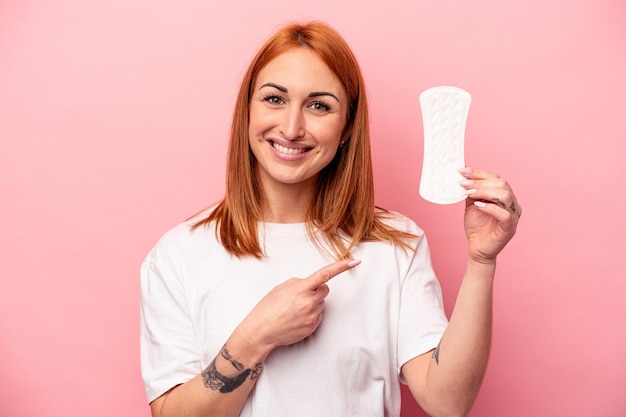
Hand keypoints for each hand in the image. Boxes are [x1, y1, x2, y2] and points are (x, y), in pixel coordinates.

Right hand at [238, 259, 360, 351]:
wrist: (261, 331)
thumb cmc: (268, 308)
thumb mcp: (282, 288)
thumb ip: (300, 283)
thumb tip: (312, 284)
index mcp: (300, 289)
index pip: (325, 274)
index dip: (341, 267)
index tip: (354, 261)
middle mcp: (309, 302)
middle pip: (325, 290)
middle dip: (316, 290)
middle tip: (301, 295)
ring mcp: (312, 316)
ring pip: (321, 303)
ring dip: (313, 303)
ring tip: (295, 309)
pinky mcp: (312, 327)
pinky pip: (318, 315)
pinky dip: (311, 314)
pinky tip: (297, 317)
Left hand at [459, 167, 521, 263]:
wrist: (477, 249)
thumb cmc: (477, 227)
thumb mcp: (472, 205)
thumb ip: (471, 191)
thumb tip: (463, 175)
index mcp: (505, 196)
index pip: (496, 178)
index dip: (479, 173)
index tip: (462, 170)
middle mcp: (512, 204)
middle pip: (502, 184)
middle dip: (480, 181)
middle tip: (463, 183)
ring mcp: (513, 216)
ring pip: (505, 196)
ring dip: (484, 191)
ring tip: (469, 193)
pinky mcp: (509, 228)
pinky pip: (504, 215)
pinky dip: (490, 207)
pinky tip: (478, 205)